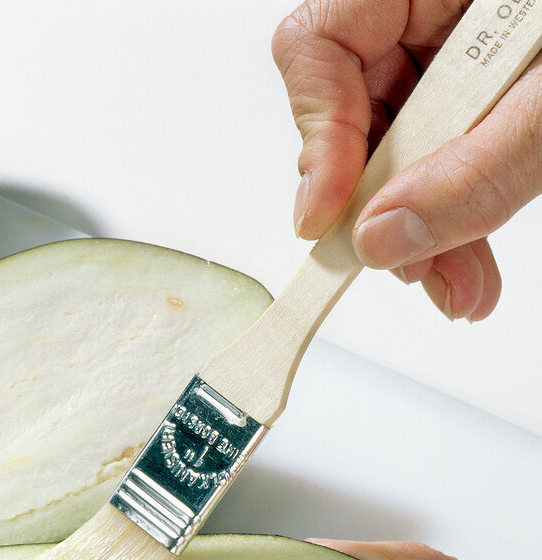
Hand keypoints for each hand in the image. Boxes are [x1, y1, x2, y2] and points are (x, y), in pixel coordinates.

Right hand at [273, 0, 541, 320]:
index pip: (319, 46)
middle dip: (382, 205)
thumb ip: (482, 165)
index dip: (316, 137)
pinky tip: (470, 255)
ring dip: (422, 226)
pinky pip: (443, 147)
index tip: (332, 218)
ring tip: (461, 285)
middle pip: (355, 107)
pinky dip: (457, 206)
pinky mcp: (489, 80)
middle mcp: (436, 0)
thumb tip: (387, 238)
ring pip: (398, 141)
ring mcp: (461, 41)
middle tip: (409, 270)